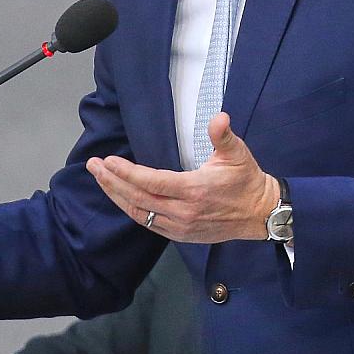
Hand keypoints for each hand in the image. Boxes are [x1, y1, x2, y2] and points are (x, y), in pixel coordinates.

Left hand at [86, 113, 277, 242]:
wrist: (261, 214)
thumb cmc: (247, 181)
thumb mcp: (238, 154)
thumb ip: (223, 136)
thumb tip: (219, 118)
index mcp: (194, 190)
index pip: (151, 182)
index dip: (126, 172)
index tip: (107, 161)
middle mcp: (183, 212)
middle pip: (138, 199)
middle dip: (112, 182)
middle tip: (93, 166)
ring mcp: (180, 227)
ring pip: (139, 213)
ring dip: (117, 196)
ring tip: (100, 179)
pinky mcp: (181, 235)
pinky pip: (149, 223)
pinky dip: (131, 210)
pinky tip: (120, 197)